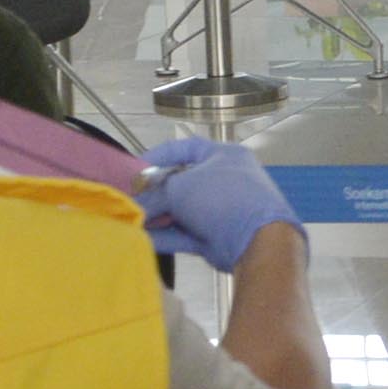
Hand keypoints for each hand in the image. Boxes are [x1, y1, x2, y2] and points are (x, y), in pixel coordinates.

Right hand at [137, 136, 298, 270]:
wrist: (258, 240)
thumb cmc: (220, 199)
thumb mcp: (180, 188)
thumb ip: (156, 193)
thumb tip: (138, 205)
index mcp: (223, 156)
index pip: (185, 147)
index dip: (158, 155)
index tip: (134, 168)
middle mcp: (224, 180)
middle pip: (181, 183)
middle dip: (154, 192)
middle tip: (129, 200)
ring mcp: (221, 210)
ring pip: (182, 210)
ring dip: (157, 216)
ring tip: (131, 220)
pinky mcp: (217, 236)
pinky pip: (186, 232)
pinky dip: (166, 234)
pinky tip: (142, 238)